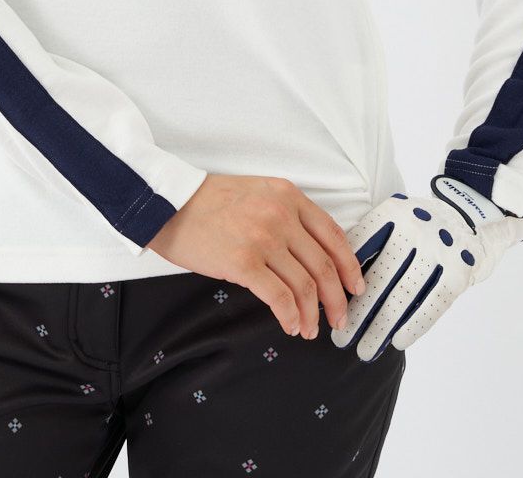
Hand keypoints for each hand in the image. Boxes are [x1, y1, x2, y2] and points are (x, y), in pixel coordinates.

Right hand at [146, 173, 366, 338]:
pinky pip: (279, 297)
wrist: (167, 203)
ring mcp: (263, 238)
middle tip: (339, 319)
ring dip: (312, 314)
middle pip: (323, 265)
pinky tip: (289, 325)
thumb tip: (310, 257)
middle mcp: (281, 215)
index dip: (349, 266)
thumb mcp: (256, 193)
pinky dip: (290, 316)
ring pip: (305, 286)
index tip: (355, 286)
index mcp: (287, 195)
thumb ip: (286, 214)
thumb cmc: (208, 201)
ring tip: (309, 329)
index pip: (333, 235)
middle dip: (336, 299)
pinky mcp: (243, 262)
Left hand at [330, 174, 522, 361]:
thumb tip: (335, 278)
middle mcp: (415, 229)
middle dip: (359, 312)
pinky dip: (414, 325)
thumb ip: (369, 240)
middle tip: (340, 338)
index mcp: (393, 213)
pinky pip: (432, 303)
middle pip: (380, 277)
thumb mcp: (394, 218)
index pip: (360, 250)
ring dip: (382, 326)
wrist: (471, 218)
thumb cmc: (420, 225)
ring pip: (404, 295)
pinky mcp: (458, 272)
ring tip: (364, 349)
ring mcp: (439, 251)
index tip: (327, 306)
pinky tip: (397, 342)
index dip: (342, 280)